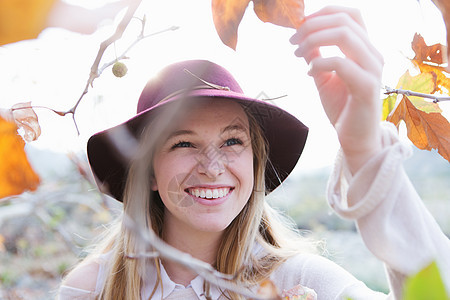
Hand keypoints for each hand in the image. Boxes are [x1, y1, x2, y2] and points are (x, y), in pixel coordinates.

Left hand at [290, 6, 383, 172]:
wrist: (355, 139)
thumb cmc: (342, 107)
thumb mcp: (323, 76)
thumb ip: (316, 55)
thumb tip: (302, 37)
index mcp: (365, 49)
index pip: (351, 14)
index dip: (324, 12)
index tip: (300, 25)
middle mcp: (373, 55)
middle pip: (344, 21)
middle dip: (312, 26)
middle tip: (292, 40)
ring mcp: (373, 69)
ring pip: (345, 35)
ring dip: (313, 40)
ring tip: (297, 53)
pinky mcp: (368, 87)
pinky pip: (341, 63)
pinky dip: (319, 62)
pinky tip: (309, 72)